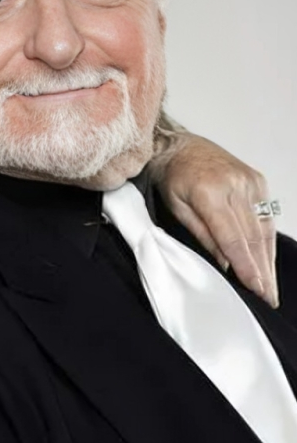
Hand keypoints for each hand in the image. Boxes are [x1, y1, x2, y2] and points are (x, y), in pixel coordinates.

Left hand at [149, 128, 277, 307]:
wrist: (179, 144)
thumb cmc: (172, 176)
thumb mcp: (176, 207)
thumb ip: (202, 234)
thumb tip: (225, 264)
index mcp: (210, 192)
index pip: (233, 238)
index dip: (246, 266)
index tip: (256, 289)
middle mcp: (235, 185)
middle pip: (252, 236)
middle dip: (261, 270)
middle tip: (267, 297)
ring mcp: (249, 181)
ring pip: (263, 227)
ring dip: (268, 259)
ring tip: (270, 286)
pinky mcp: (257, 180)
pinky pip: (266, 214)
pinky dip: (267, 238)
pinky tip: (267, 259)